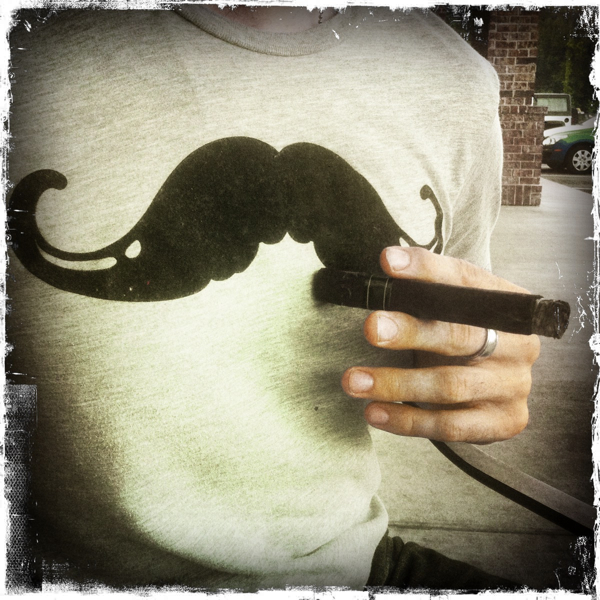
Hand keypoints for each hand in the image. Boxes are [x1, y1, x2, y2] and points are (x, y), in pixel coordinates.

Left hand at [341, 246, 540, 442]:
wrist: (499, 382)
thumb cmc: (464, 337)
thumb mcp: (453, 308)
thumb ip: (427, 289)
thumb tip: (389, 261)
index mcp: (506, 304)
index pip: (464, 280)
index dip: (426, 270)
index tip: (388, 262)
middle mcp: (518, 344)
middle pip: (461, 336)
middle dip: (411, 332)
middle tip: (371, 328)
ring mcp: (514, 385)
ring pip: (450, 386)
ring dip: (397, 384)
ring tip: (354, 381)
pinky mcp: (504, 421)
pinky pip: (450, 426)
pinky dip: (407, 421)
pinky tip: (374, 412)